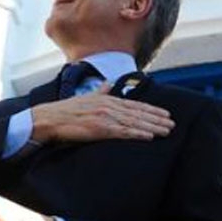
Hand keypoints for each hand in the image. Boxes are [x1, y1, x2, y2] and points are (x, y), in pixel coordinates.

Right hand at [31, 86, 173, 142]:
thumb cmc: (65, 111)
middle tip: (173, 124)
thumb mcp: (85, 97)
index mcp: (107, 99)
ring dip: (152, 126)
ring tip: (166, 131)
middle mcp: (109, 106)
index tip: (165, 114)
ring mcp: (105, 117)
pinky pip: (123, 132)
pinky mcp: (99, 128)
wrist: (49, 118)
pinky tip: (149, 136)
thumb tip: (107, 84)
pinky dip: (137, 133)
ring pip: (134, 122)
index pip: (135, 105)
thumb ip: (99, 91)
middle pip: (139, 113)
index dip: (152, 110)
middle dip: (157, 119)